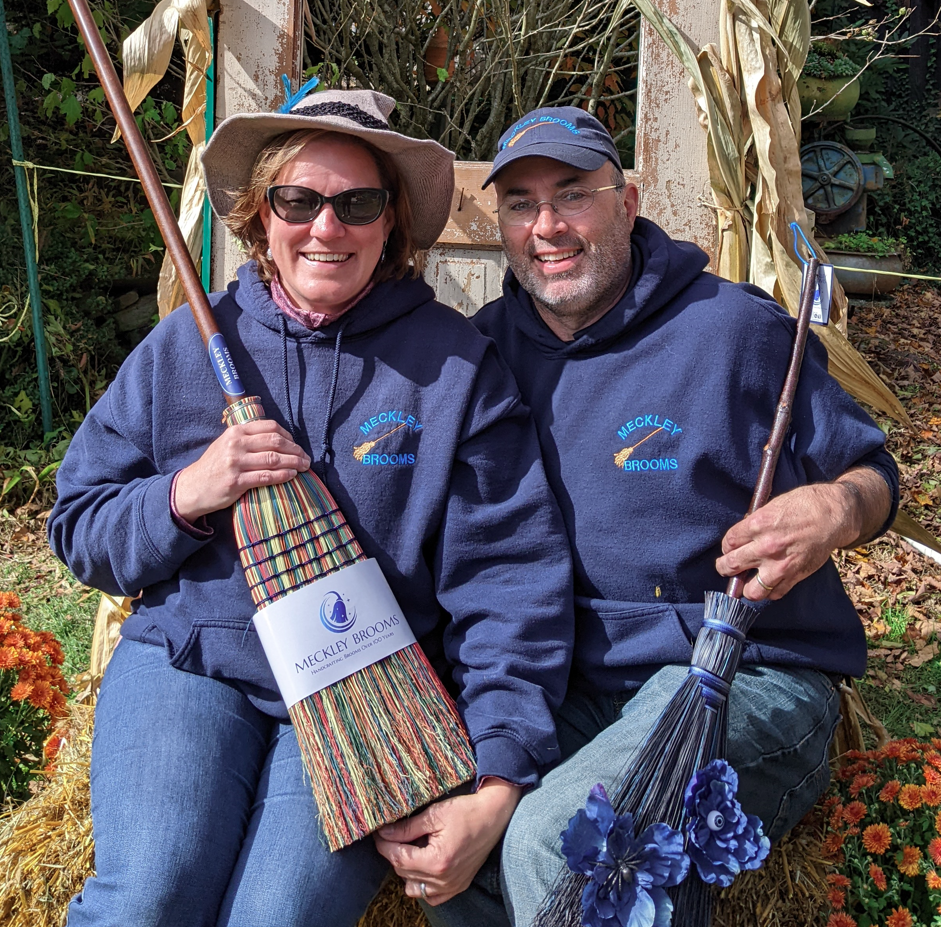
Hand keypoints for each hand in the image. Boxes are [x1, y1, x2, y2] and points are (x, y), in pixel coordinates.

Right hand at [174, 421, 309, 520]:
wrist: (192, 487)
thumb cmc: (214, 466)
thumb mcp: (226, 444)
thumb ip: (247, 438)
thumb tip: (278, 437)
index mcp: (235, 431)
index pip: (270, 427)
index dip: (288, 436)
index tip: (296, 445)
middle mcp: (236, 444)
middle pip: (275, 442)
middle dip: (295, 450)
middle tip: (306, 458)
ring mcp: (235, 463)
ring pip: (274, 459)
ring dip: (294, 463)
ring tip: (304, 467)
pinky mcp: (236, 482)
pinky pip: (266, 476)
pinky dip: (283, 475)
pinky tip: (292, 476)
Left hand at [373, 779, 522, 905]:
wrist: (493, 816)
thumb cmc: (466, 811)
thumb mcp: (434, 814)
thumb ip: (407, 827)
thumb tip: (384, 833)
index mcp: (437, 861)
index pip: (399, 858)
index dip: (384, 845)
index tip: (378, 834)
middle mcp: (444, 880)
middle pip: (404, 872)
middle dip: (394, 853)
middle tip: (391, 836)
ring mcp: (452, 886)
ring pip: (414, 887)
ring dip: (406, 870)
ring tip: (408, 849)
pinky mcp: (458, 886)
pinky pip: (431, 896)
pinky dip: (422, 884)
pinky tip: (422, 866)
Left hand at [715, 469, 888, 600]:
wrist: (833, 515)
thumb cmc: (803, 505)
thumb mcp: (771, 506)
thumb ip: (753, 523)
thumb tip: (740, 537)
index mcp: (758, 525)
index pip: (728, 543)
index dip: (726, 546)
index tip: (730, 547)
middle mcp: (766, 547)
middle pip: (731, 565)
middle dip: (724, 567)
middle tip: (726, 567)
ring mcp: (781, 565)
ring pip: (751, 590)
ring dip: (744, 587)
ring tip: (745, 581)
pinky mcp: (795, 575)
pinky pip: (774, 593)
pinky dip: (768, 591)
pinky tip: (767, 582)